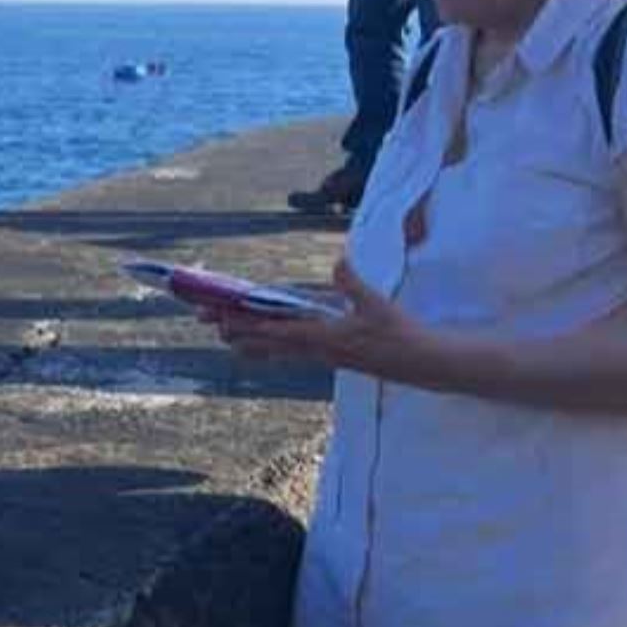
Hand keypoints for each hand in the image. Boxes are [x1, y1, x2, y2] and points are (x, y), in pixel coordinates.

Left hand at [198, 259, 444, 384]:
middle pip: (266, 340)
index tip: (219, 318)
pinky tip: (265, 346)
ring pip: (277, 349)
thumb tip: (337, 261)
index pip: (275, 329)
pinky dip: (273, 346)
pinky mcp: (333, 357)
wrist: (422, 364)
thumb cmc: (400, 334)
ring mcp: (324, 356)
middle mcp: (317, 350)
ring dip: (249, 340)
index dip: (245, 323)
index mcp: (324, 337)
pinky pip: (294, 352)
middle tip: (205, 321)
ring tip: (223, 336)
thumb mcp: (377, 305)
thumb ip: (354, 283)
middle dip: (235, 330)